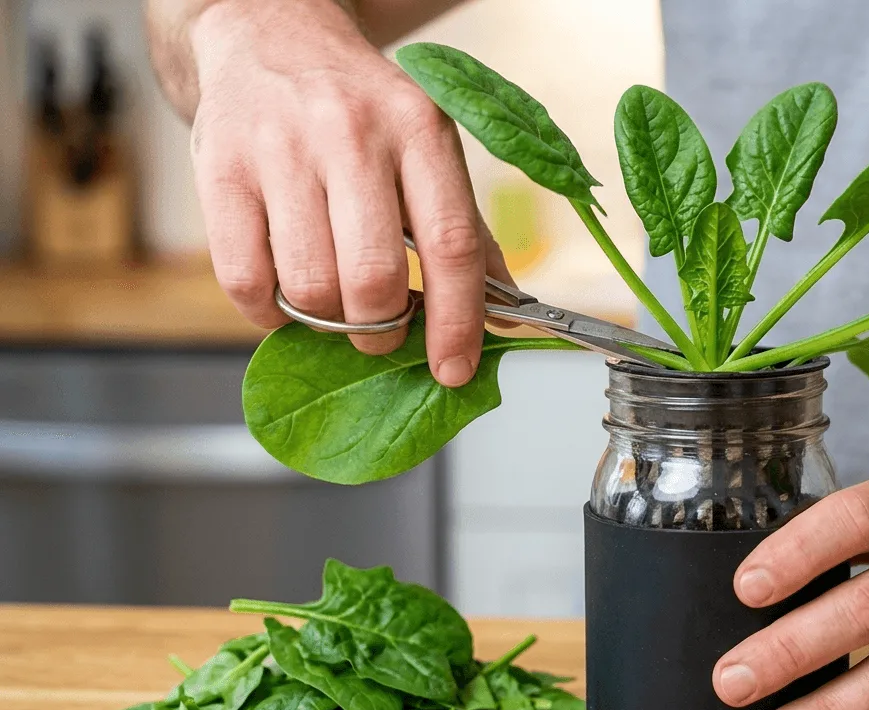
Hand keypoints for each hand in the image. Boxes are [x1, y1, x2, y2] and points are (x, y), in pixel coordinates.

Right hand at [186, 0, 511, 384]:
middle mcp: (351, 135)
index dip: (456, 321)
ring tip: (333, 303)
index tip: (454, 369)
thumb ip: (464, 230)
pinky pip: (245, 281)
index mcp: (418, 130)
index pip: (450, 245)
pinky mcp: (220, 170)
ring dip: (325, 323)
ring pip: (310, 288)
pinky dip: (268, 312)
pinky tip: (284, 295)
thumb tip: (503, 316)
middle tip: (381, 331)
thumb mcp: (426, 148)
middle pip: (373, 279)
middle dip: (381, 330)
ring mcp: (280, 151)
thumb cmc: (359, 110)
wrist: (268, 36)